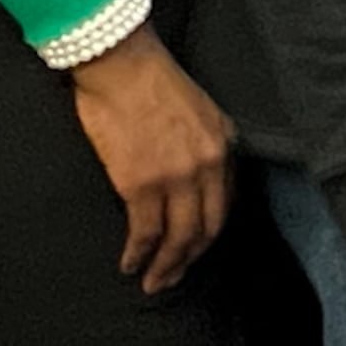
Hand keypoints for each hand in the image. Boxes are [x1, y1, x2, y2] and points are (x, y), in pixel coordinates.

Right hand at [66, 25, 236, 293]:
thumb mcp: (200, 110)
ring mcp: (176, 176)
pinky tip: (130, 264)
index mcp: (223, 145)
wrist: (122, 63)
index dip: (208, 234)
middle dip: (190, 259)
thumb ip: (206, 145)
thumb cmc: (151, 82)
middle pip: (206, 228)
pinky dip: (139, 254)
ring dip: (165, 266)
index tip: (194, 250)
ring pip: (178, 237)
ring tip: (152, 282)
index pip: (224, 204)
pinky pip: (145, 231)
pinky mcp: (141, 183)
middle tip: (172, 278)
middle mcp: (207, 165)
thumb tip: (196, 178)